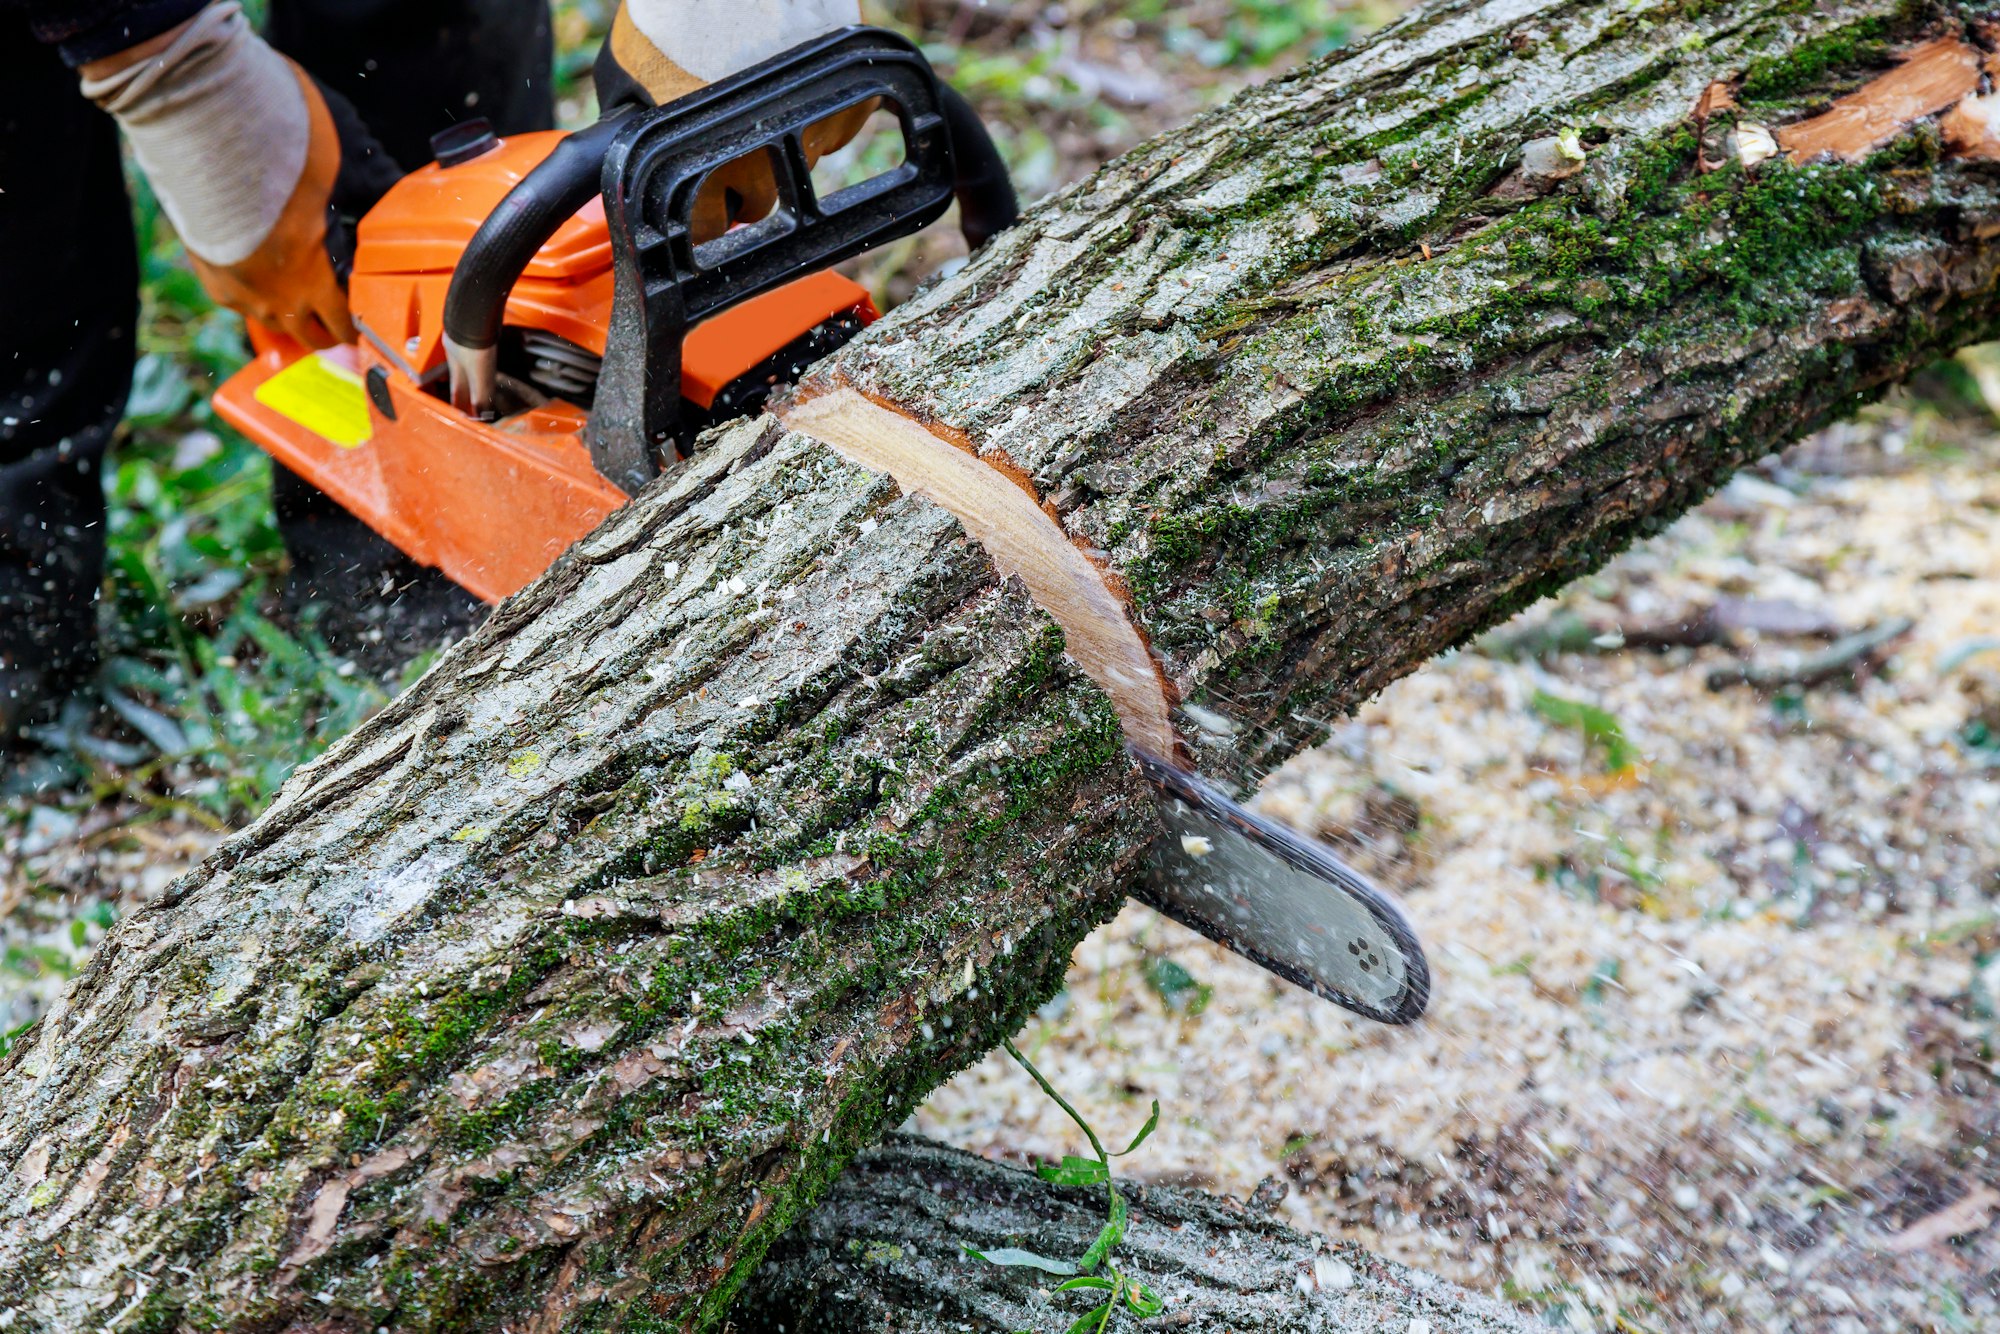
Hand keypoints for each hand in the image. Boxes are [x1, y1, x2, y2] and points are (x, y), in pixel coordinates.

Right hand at [81, 3, 395, 348]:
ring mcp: (236, 289)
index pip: (348, 326)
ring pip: (275, 321)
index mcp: (312, 279)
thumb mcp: (347, 165)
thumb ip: (374, 193)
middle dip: (333, 326)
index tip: (376, 315)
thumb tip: (401, 199)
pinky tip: (266, 271)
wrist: (202, 124)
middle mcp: (273, 297)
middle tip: (346, 310)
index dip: (365, 323)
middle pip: (313, 336)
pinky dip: (257, 293)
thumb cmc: (278, 145)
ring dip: (295, 312)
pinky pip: (240, 300)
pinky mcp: (206, 273)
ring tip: (308, 293)